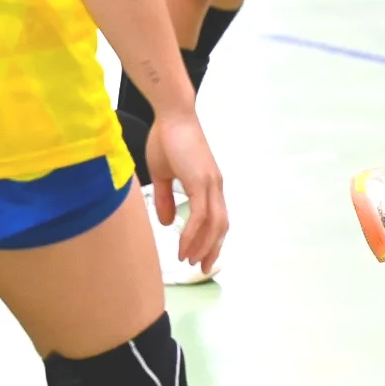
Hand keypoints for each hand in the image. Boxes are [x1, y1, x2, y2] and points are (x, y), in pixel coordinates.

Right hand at [146, 110, 227, 277]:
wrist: (171, 117)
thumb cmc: (166, 141)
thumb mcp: (163, 175)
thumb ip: (167, 199)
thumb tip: (169, 223)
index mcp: (208, 184)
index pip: (217, 218)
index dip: (211, 239)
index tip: (202, 257)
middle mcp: (215, 186)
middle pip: (221, 225)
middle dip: (212, 249)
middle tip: (202, 268)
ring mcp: (211, 183)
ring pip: (214, 224)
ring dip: (203, 246)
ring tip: (190, 262)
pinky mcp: (201, 181)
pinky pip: (201, 215)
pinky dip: (194, 234)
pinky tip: (184, 247)